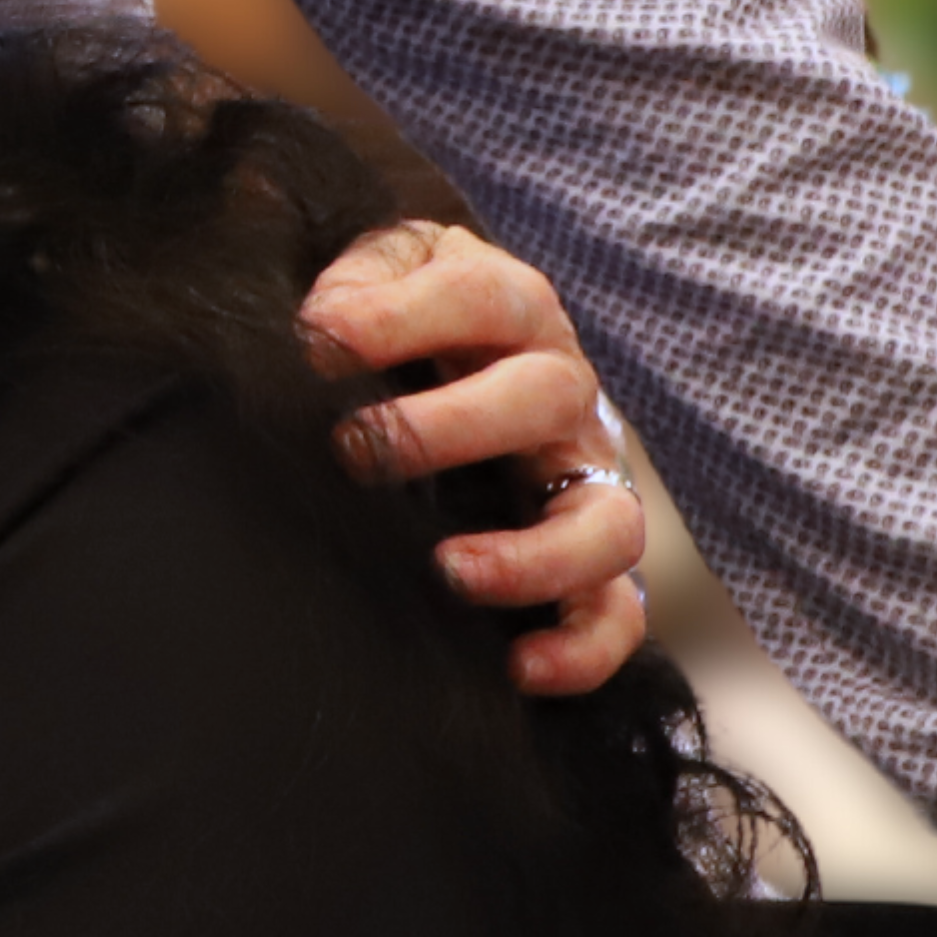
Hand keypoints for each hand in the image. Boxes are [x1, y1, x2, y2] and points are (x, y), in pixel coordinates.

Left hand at [299, 220, 652, 694]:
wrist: (460, 356)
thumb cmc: (410, 318)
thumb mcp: (384, 270)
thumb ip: (357, 281)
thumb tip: (324, 330)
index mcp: (513, 311)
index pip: (478, 297)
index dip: (398, 317)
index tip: (317, 345)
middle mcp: (564, 393)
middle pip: (546, 399)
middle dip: (449, 428)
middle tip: (357, 451)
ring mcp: (588, 478)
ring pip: (609, 522)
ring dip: (535, 555)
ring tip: (450, 570)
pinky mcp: (592, 556)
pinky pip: (619, 613)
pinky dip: (583, 648)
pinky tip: (519, 666)